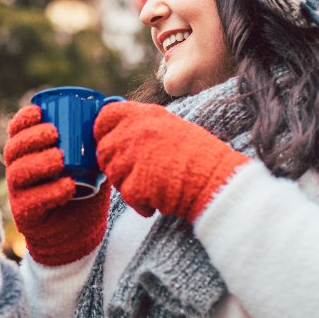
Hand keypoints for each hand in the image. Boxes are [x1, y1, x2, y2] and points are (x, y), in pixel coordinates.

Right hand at [3, 105, 110, 265]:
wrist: (80, 232)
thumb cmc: (84, 190)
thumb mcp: (91, 162)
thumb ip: (96, 138)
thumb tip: (114, 105)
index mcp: (29, 153)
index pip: (16, 131)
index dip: (23, 119)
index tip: (39, 111)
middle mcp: (19, 171)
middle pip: (13, 150)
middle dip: (31, 138)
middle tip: (54, 133)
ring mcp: (19, 194)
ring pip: (19, 173)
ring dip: (39, 163)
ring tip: (60, 159)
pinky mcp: (26, 215)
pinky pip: (32, 202)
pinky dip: (50, 192)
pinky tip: (68, 186)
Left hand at [94, 101, 250, 221]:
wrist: (216, 179)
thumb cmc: (200, 155)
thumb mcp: (170, 126)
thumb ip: (143, 127)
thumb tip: (119, 134)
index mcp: (143, 114)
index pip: (105, 116)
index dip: (102, 131)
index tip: (109, 141)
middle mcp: (133, 132)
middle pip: (104, 150)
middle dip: (115, 164)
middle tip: (137, 173)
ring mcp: (131, 158)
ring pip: (112, 174)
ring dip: (128, 184)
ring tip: (153, 186)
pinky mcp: (134, 184)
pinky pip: (126, 196)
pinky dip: (140, 203)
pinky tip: (158, 200)